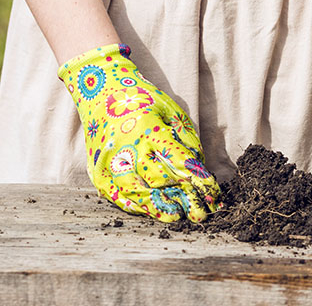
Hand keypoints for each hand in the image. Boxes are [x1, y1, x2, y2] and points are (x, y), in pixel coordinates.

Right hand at [59, 44, 220, 222]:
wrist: (101, 95)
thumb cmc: (144, 102)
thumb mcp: (172, 112)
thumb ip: (186, 140)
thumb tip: (199, 169)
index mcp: (148, 130)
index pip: (179, 161)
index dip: (199, 180)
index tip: (213, 193)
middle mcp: (127, 148)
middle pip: (158, 182)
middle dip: (182, 199)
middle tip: (200, 213)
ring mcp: (110, 163)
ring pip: (137, 195)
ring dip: (160, 209)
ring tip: (178, 216)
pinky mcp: (98, 173)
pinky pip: (118, 197)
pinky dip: (137, 207)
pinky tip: (153, 211)